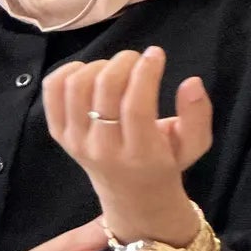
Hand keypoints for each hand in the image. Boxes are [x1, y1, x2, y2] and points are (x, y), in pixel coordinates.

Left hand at [41, 47, 212, 212]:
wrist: (132, 196)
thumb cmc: (166, 162)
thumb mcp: (193, 146)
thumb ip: (197, 115)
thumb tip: (192, 82)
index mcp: (139, 155)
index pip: (136, 106)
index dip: (146, 73)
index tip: (156, 54)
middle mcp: (103, 150)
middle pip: (105, 90)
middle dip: (124, 62)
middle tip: (136, 58)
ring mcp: (77, 142)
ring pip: (77, 86)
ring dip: (98, 66)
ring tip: (115, 68)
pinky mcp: (59, 134)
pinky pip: (53, 91)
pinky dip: (68, 71)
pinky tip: (88, 71)